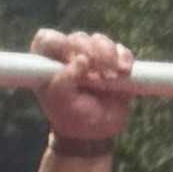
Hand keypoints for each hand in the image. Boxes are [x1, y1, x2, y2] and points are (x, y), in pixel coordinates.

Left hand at [32, 25, 141, 154]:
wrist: (94, 132)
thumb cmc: (71, 117)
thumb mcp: (60, 103)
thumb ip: (63, 82)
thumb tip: (80, 59)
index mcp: (47, 62)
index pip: (48, 39)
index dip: (60, 45)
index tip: (72, 60)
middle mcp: (68, 54)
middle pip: (78, 38)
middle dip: (90, 54)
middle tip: (96, 77)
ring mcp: (92, 56)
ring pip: (100, 40)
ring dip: (108, 57)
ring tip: (110, 78)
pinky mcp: (114, 61)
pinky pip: (121, 50)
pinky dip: (124, 59)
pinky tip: (123, 73)